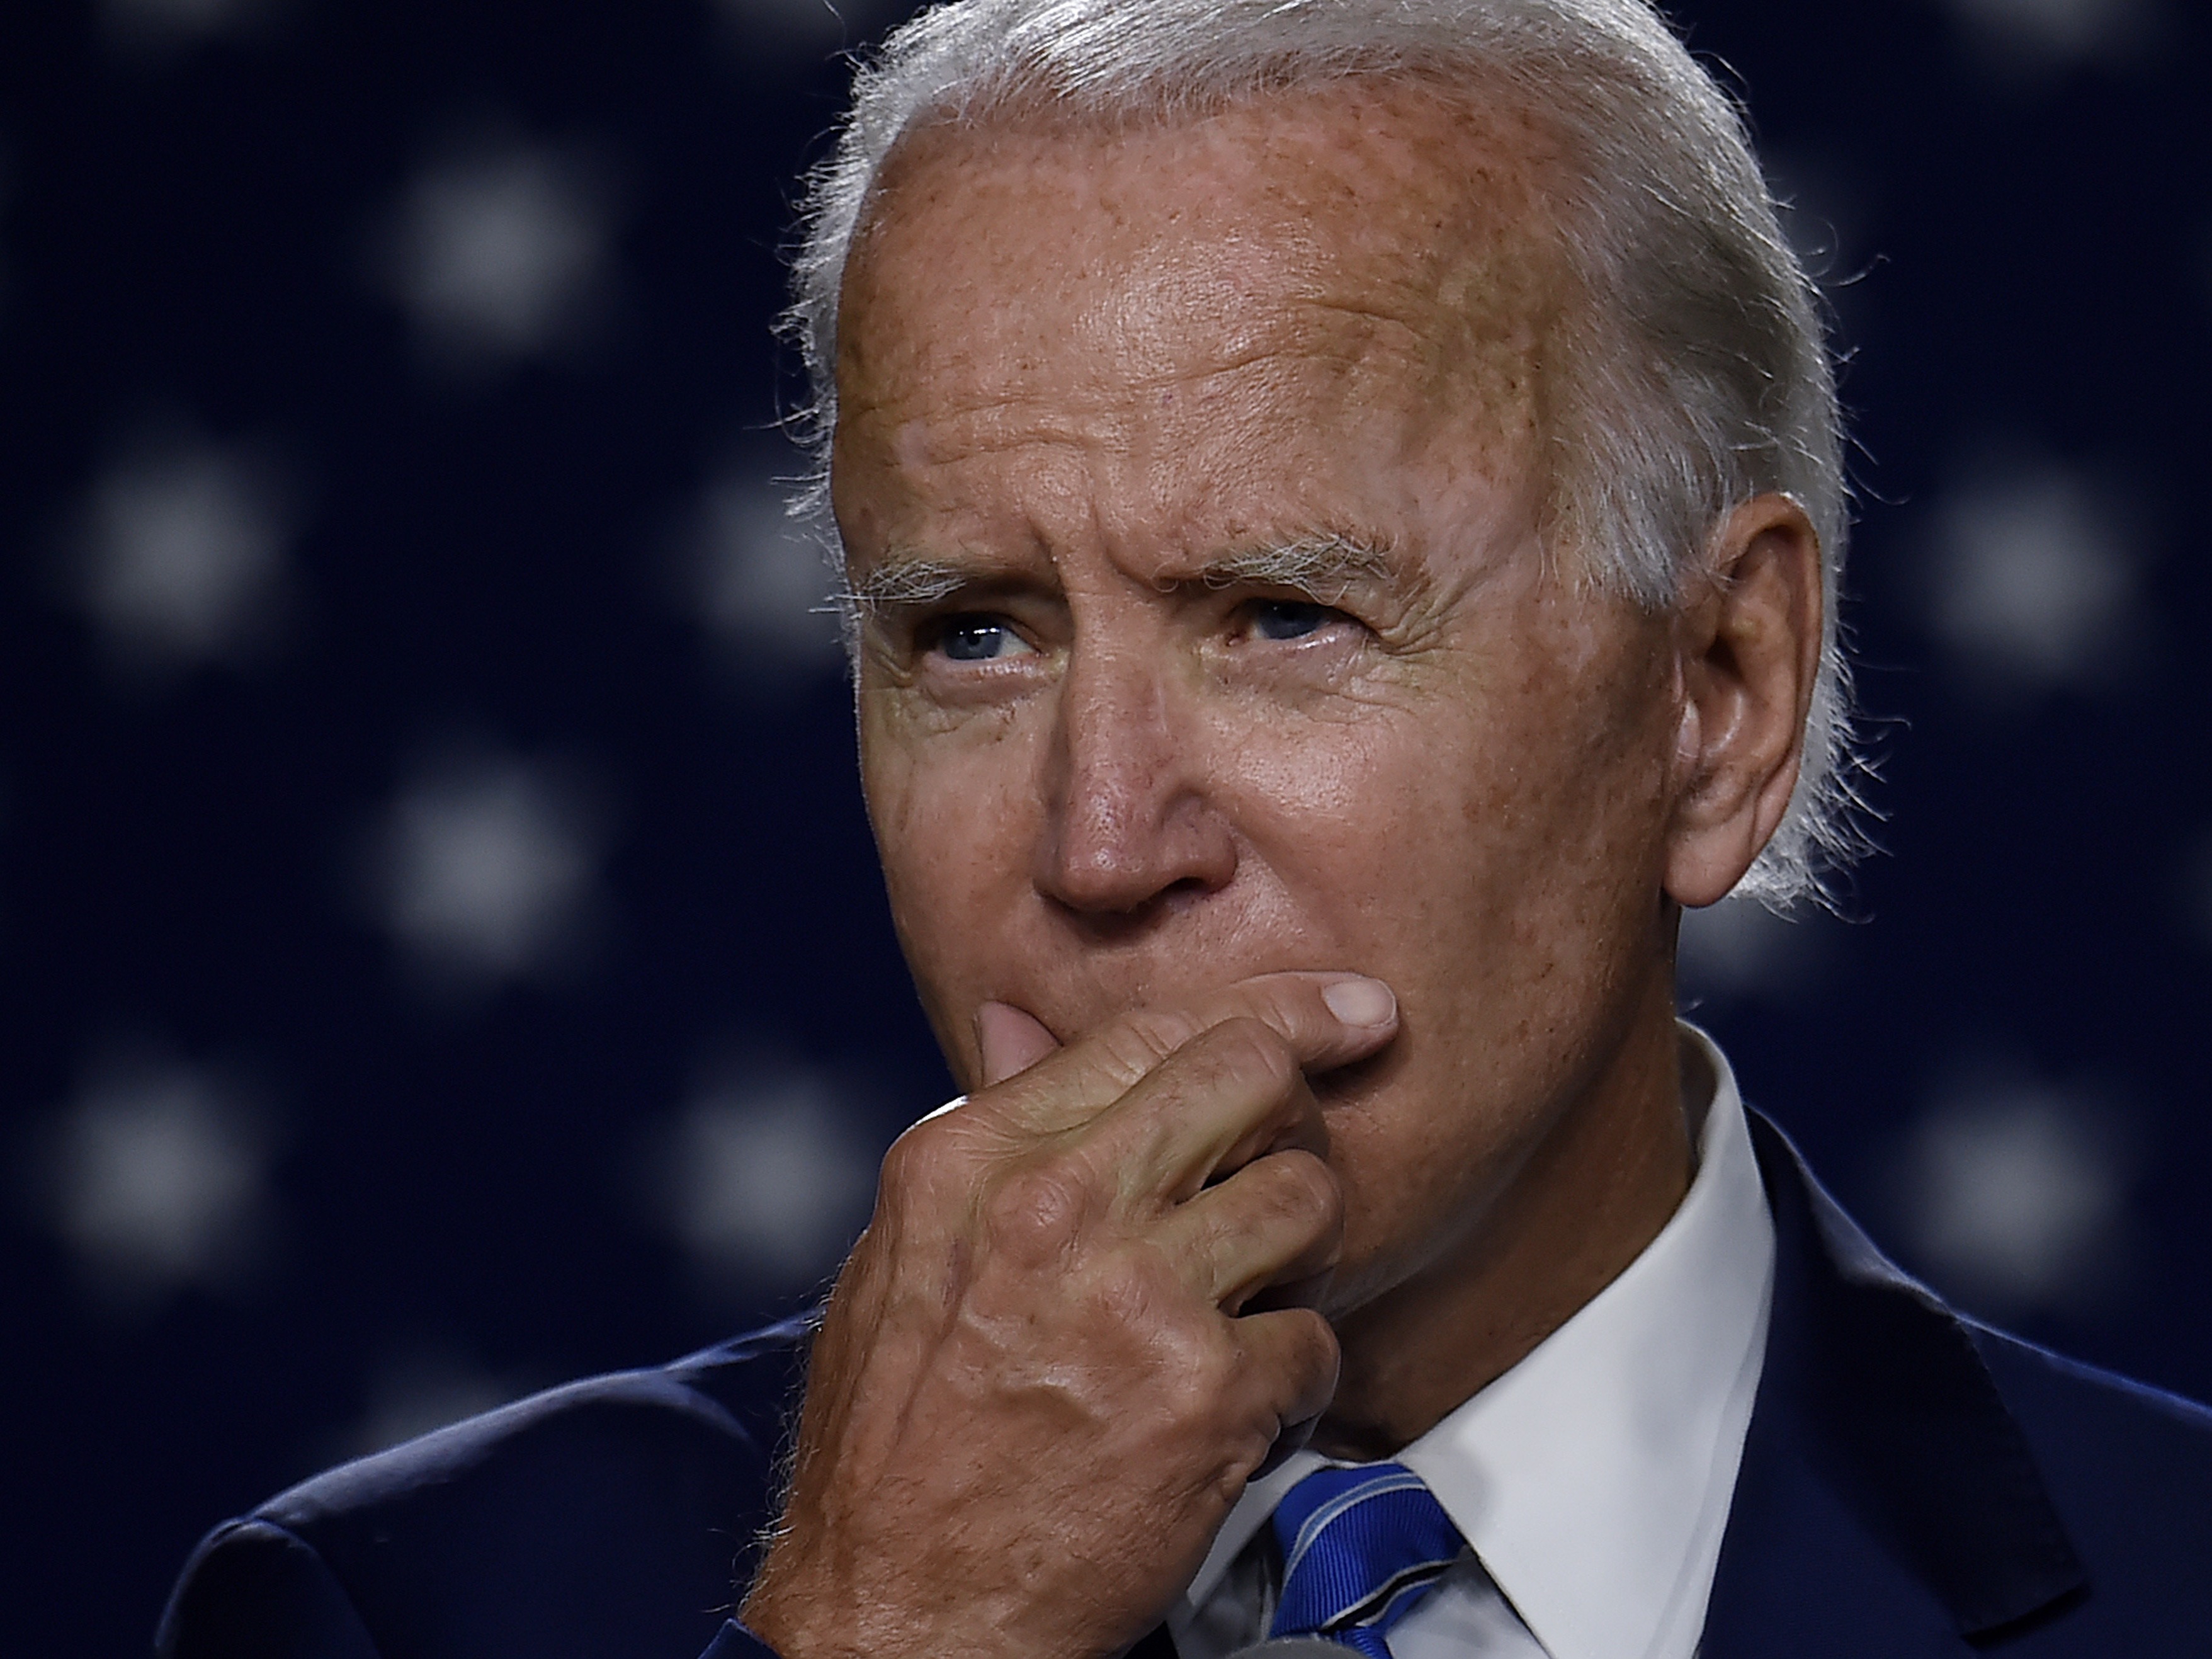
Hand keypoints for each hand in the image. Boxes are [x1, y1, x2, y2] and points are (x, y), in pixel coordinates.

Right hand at [739, 971, 1399, 1658]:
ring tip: (1246, 1300)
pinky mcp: (1208, 1396)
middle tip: (1287, 1160)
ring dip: (1299, 1251)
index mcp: (974, 1159)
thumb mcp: (904, 1256)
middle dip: (1293, 1111)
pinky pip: (1318, 1337)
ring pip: (1308, 1198)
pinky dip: (1296, 1376)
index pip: (1152, 1030)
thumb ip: (989, 1135)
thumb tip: (1022, 1024)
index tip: (1341, 1011)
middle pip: (1250, 1078)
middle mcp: (1057, 1208)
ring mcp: (1138, 1298)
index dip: (1273, 1010)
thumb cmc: (894, 1445)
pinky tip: (1239, 1405)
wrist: (898, 1611)